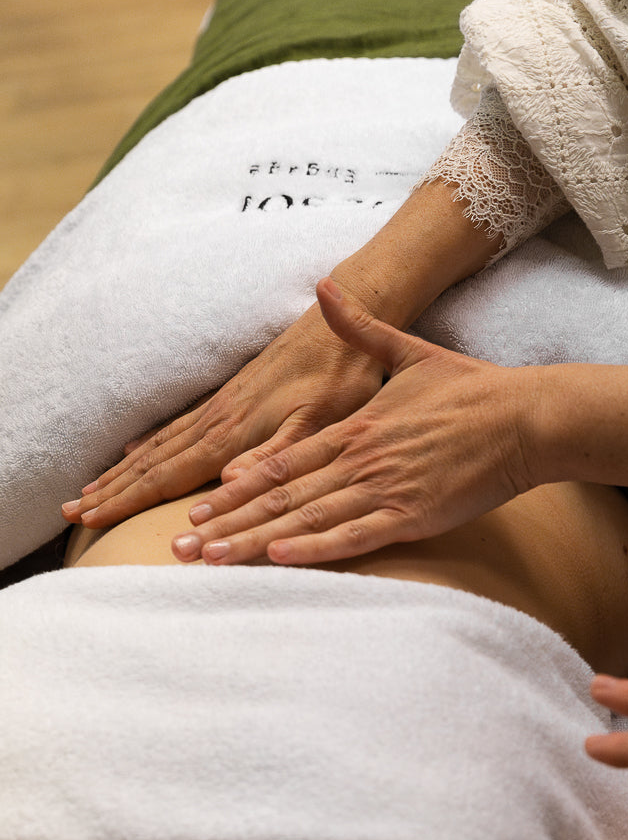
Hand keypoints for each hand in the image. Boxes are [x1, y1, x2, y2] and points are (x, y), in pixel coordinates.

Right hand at [61, 297, 382, 530]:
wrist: (344, 319)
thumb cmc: (341, 375)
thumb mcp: (320, 421)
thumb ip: (276, 453)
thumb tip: (226, 481)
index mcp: (234, 432)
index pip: (169, 474)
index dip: (129, 499)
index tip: (91, 520)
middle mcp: (218, 419)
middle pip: (152, 461)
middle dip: (113, 489)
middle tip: (71, 512)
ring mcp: (221, 406)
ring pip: (159, 444)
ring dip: (122, 470)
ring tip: (90, 490)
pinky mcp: (231, 396)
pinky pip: (176, 426)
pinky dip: (148, 444)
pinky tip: (133, 450)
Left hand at [168, 279, 542, 565]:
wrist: (524, 417)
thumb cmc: (471, 390)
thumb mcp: (408, 350)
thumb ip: (360, 326)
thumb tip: (324, 284)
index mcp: (353, 427)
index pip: (280, 461)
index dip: (235, 487)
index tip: (198, 505)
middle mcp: (360, 458)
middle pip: (279, 496)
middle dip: (228, 523)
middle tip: (182, 546)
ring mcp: (384, 488)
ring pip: (307, 519)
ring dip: (256, 542)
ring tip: (212, 560)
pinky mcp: (413, 515)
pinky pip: (355, 535)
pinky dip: (316, 548)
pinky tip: (281, 558)